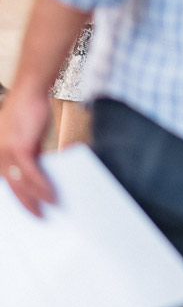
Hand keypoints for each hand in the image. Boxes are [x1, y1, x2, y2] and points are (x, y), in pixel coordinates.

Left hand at [0, 81, 54, 215]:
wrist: (30, 90)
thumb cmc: (30, 110)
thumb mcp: (27, 138)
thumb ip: (29, 155)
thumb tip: (39, 173)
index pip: (6, 181)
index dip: (16, 197)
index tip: (28, 209)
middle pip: (12, 187)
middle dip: (25, 204)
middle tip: (38, 217)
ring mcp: (6, 152)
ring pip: (21, 184)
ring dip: (36, 199)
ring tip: (51, 208)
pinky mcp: (19, 148)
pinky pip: (31, 174)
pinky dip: (43, 186)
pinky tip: (52, 194)